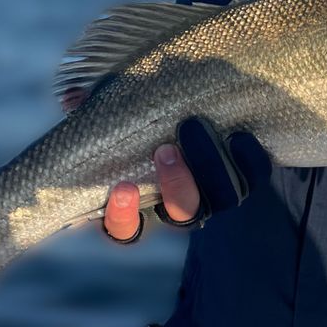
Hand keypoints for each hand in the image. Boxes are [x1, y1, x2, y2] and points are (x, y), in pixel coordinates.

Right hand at [103, 118, 270, 242]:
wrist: (203, 113)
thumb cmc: (142, 123)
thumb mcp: (116, 117)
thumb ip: (93, 111)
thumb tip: (73, 97)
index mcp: (140, 204)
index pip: (124, 229)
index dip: (123, 215)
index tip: (121, 187)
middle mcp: (179, 205)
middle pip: (182, 213)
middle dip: (176, 184)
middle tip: (164, 150)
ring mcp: (215, 192)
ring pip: (219, 197)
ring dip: (207, 166)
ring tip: (192, 127)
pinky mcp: (245, 174)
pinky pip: (253, 176)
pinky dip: (249, 159)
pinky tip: (240, 136)